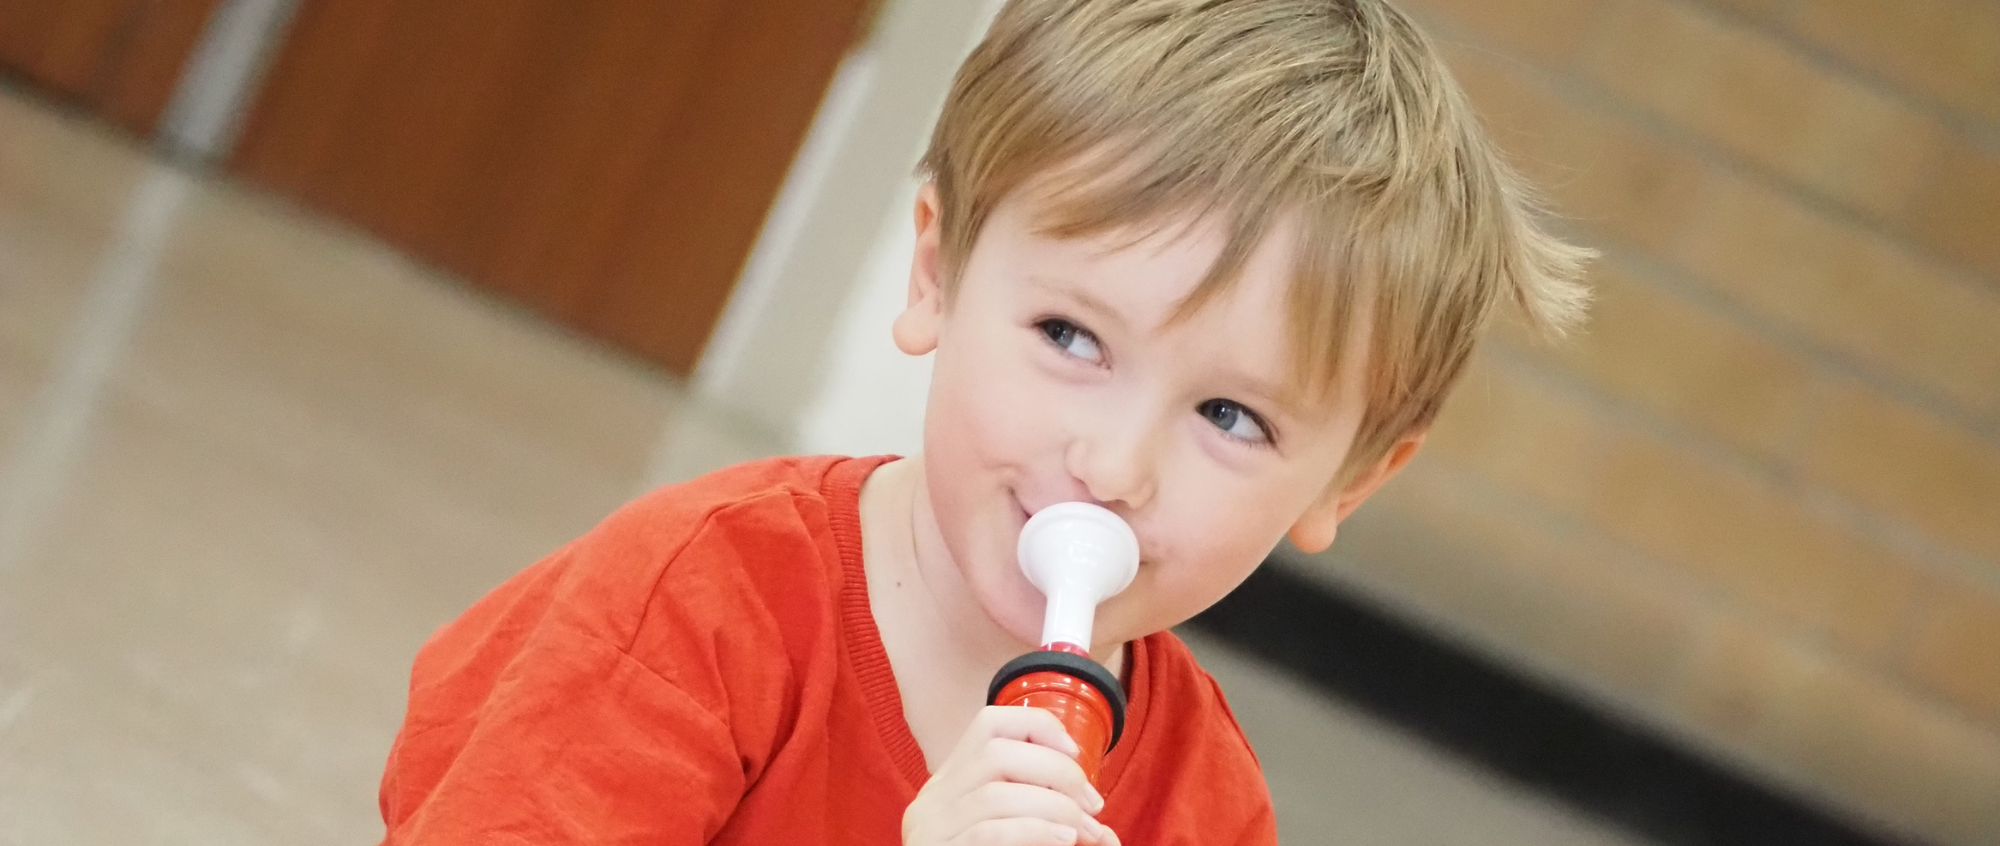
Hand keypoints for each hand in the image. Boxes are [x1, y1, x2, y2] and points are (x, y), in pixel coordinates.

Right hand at [903, 706, 1119, 845]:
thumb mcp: (1016, 839)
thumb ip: (1047, 822)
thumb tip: (1102, 827)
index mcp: (947, 789)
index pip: (987, 725)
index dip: (1038, 727)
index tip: (1076, 754)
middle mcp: (929, 804)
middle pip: (995, 753)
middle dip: (1056, 772)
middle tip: (1092, 805)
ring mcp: (928, 833)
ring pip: (995, 792)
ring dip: (1054, 806)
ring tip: (1084, 831)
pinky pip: (989, 831)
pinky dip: (1035, 830)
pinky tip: (1063, 840)